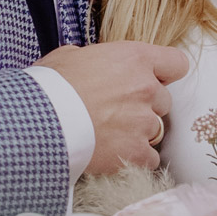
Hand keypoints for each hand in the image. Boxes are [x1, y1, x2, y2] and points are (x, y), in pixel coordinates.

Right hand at [37, 41, 187, 173]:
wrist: (40, 122)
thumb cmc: (50, 86)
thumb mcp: (69, 56)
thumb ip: (94, 58)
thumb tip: (92, 64)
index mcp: (135, 59)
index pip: (176, 63)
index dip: (166, 73)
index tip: (155, 80)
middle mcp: (147, 88)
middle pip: (164, 101)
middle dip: (145, 107)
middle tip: (117, 112)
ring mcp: (144, 122)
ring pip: (156, 130)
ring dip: (138, 133)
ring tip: (110, 135)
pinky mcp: (137, 152)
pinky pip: (150, 158)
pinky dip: (136, 159)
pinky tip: (114, 155)